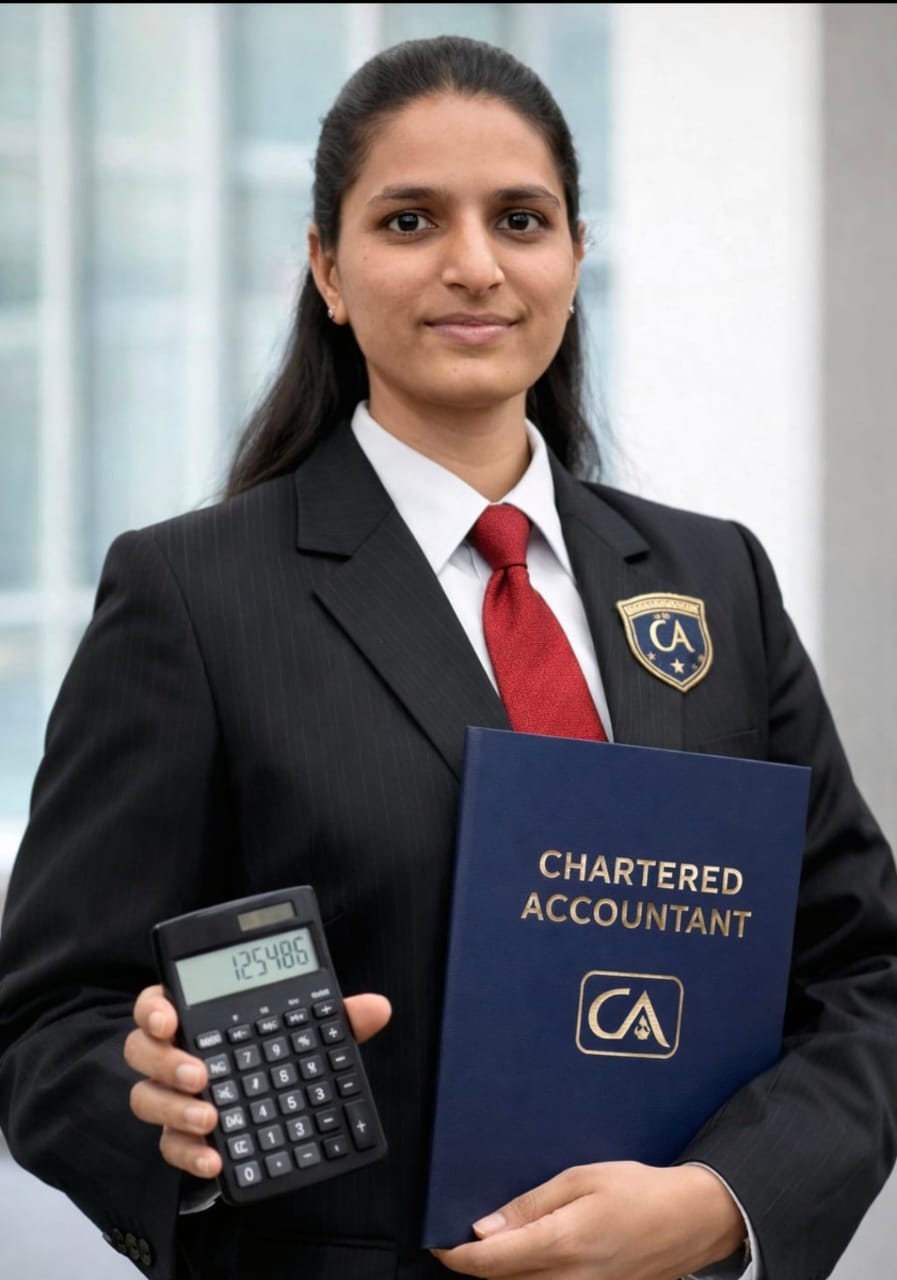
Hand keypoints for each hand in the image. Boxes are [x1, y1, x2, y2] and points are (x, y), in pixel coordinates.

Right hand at [125, 984, 391, 1178]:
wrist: (268, 1114)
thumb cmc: (278, 1054)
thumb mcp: (308, 1032)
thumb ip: (336, 1017)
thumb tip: (378, 1008)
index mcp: (197, 1017)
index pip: (157, 1002)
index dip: (154, 1007)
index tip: (168, 1017)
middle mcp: (175, 1055)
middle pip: (141, 1051)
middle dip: (165, 1062)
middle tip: (201, 1074)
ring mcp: (174, 1099)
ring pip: (146, 1100)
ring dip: (175, 1110)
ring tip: (212, 1117)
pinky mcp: (181, 1138)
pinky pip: (169, 1148)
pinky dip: (188, 1155)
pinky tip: (214, 1160)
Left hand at [431, 1161, 745, 1279]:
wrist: (691, 1220)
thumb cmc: (639, 1191)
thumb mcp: (581, 1179)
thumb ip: (530, 1206)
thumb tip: (485, 1228)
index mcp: (561, 1244)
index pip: (489, 1263)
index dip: (456, 1257)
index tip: (439, 1243)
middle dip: (477, 1266)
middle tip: (464, 1239)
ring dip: (504, 1274)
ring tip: (499, 1245)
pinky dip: (531, 1277)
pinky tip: (532, 1257)